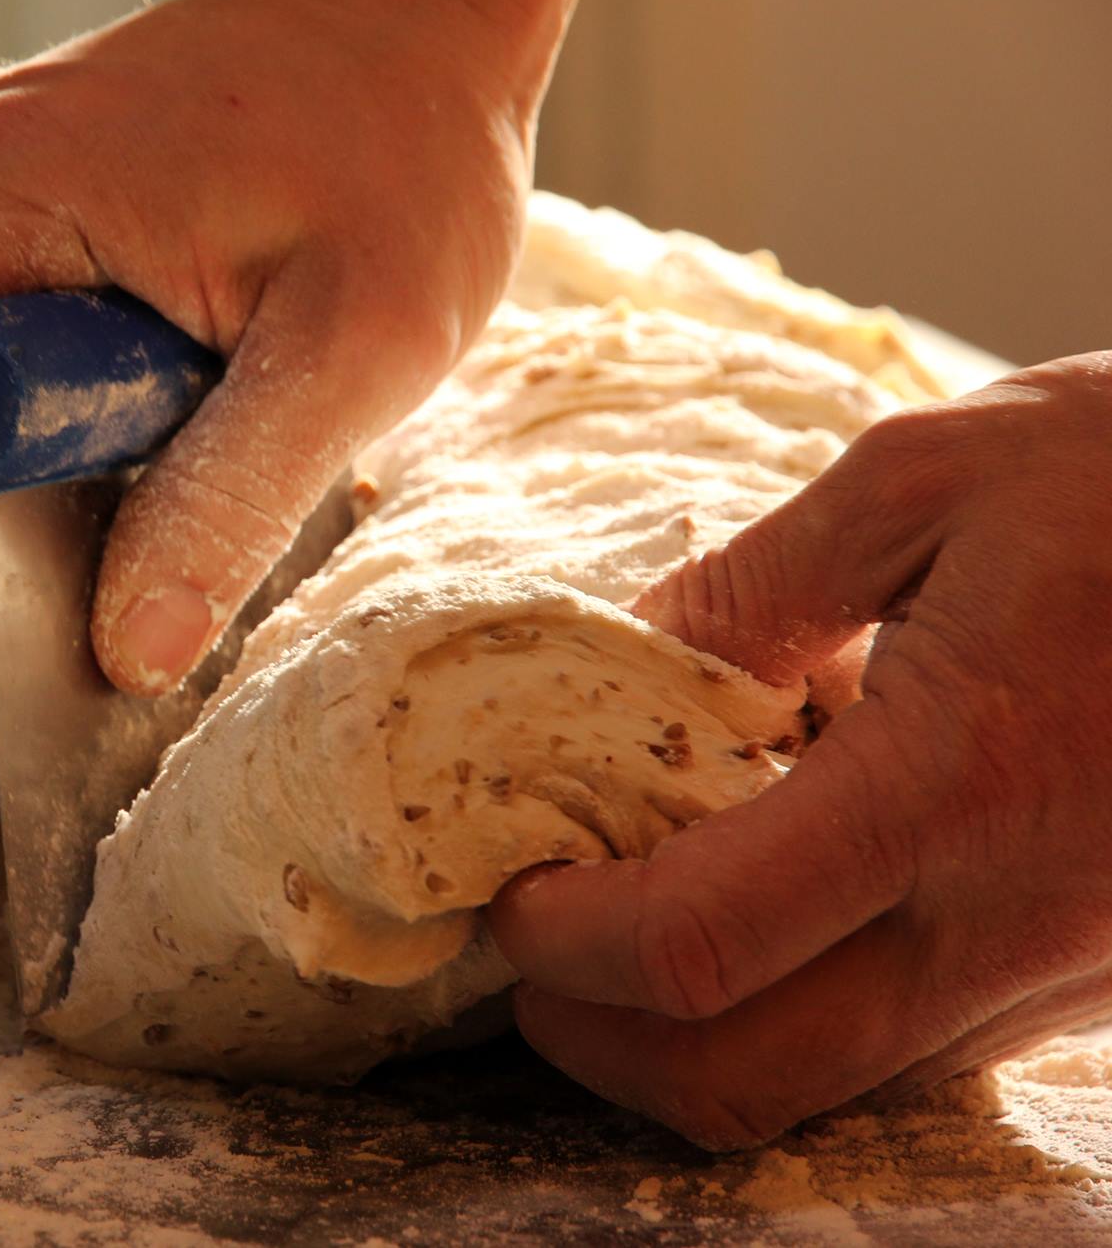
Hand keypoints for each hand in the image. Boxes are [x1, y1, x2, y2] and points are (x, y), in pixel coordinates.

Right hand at [0, 0, 606, 693]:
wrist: (414, 13)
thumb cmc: (402, 154)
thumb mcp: (354, 349)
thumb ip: (231, 503)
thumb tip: (126, 656)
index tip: (116, 479)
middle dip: (35, 457)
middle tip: (187, 410)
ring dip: (65, 413)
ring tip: (199, 353)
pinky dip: (71, 366)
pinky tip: (174, 326)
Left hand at [488, 354, 1111, 1149]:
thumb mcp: (935, 479)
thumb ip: (758, 585)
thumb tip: (635, 656)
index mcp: (954, 787)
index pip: (694, 945)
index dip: (563, 945)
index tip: (509, 895)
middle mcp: (1014, 924)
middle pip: (741, 1082)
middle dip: (599, 1044)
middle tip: (536, 957)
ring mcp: (1067, 977)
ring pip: (832, 1084)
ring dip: (697, 1036)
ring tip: (634, 924)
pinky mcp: (1099, 983)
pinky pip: (917, 1047)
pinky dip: (808, 1007)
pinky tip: (778, 903)